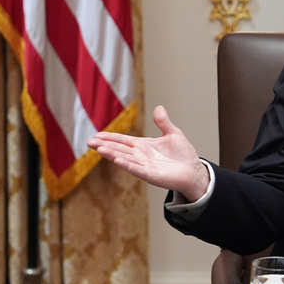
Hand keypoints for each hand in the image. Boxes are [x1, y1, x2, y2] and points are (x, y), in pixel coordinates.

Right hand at [87, 105, 209, 201]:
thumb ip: (163, 122)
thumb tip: (159, 107)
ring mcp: (144, 166)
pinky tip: (117, 160)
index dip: (109, 138)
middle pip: (119, 149)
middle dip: (105, 145)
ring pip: (124, 159)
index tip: (96, 135)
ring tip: (99, 149)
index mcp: (143, 146)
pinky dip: (126, 164)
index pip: (122, 141)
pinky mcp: (151, 175)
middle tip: (90, 142)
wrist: (194, 171)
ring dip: (111, 154)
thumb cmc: (183, 154)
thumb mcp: (173, 134)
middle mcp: (140, 156)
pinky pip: (136, 169)